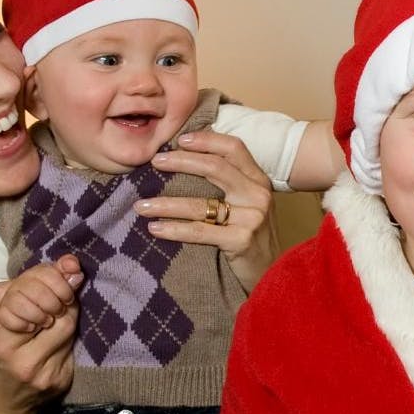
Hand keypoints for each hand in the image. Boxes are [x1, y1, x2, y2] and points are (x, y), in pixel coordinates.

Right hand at [0, 258, 77, 413]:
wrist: (2, 402)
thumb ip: (13, 291)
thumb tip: (69, 266)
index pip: (27, 301)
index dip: (42, 287)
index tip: (42, 289)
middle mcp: (22, 360)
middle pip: (58, 315)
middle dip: (60, 299)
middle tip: (57, 299)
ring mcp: (45, 373)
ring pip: (70, 329)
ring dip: (67, 315)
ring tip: (55, 315)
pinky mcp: (61, 381)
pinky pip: (74, 347)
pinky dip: (69, 335)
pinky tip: (57, 336)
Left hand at [142, 130, 276, 290]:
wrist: (271, 273)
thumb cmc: (251, 236)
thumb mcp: (248, 204)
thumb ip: (230, 183)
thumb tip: (187, 159)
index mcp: (259, 180)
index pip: (234, 148)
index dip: (207, 140)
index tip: (179, 140)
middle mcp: (258, 194)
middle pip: (215, 167)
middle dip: (180, 161)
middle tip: (154, 162)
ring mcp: (252, 217)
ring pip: (200, 203)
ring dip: (166, 203)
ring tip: (141, 205)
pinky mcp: (241, 240)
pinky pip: (199, 231)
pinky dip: (173, 229)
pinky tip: (155, 229)